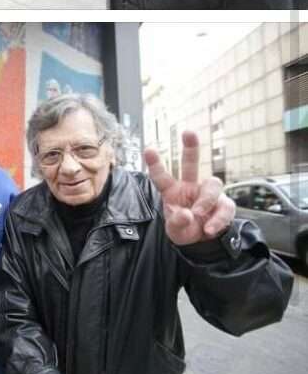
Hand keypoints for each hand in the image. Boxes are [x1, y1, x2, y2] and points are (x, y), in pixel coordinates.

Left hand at [143, 131, 234, 245]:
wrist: (204, 241)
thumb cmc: (185, 229)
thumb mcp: (175, 231)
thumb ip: (177, 223)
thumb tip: (187, 215)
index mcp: (173, 191)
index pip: (162, 177)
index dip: (156, 164)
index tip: (148, 149)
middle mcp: (191, 186)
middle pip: (191, 164)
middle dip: (190, 147)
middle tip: (188, 132)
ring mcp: (209, 193)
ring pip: (212, 185)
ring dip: (205, 200)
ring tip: (198, 214)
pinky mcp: (224, 203)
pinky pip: (225, 206)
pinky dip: (217, 219)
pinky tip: (209, 229)